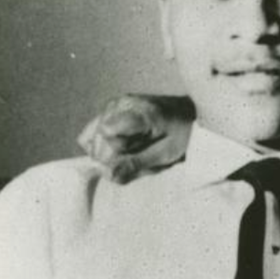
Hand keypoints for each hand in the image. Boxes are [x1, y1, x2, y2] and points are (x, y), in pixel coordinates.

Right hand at [77, 95, 194, 182]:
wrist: (189, 114)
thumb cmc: (182, 134)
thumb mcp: (166, 154)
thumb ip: (136, 164)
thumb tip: (107, 175)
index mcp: (140, 112)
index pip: (106, 133)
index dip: (114, 152)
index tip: (134, 157)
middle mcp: (121, 103)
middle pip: (97, 139)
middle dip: (112, 156)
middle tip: (138, 155)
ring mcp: (113, 105)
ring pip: (90, 138)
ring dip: (108, 151)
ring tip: (133, 148)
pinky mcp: (108, 110)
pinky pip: (90, 133)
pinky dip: (102, 145)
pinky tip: (123, 145)